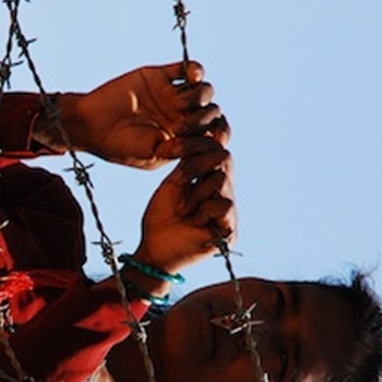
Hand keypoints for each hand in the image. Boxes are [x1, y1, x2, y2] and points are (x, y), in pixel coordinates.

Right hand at [34, 62, 227, 168]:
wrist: (90, 125)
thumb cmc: (118, 146)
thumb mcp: (150, 154)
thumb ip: (177, 149)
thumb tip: (202, 145)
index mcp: (182, 138)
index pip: (210, 134)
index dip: (215, 135)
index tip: (207, 141)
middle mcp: (180, 116)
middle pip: (211, 112)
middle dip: (204, 120)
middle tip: (181, 127)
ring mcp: (172, 96)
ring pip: (204, 91)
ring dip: (200, 98)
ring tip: (178, 107)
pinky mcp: (160, 77)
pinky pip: (188, 69)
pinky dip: (195, 71)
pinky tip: (191, 80)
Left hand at [133, 139, 235, 273]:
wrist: (152, 250)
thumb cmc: (160, 218)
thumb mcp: (174, 183)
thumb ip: (190, 161)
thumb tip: (206, 132)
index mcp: (211, 181)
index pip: (217, 149)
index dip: (200, 142)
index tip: (178, 137)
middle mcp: (223, 193)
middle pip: (223, 158)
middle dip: (196, 165)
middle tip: (179, 181)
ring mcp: (229, 212)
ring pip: (222, 179)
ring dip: (196, 192)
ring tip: (183, 209)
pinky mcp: (230, 232)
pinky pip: (225, 203)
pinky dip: (205, 207)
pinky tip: (193, 219)